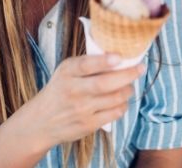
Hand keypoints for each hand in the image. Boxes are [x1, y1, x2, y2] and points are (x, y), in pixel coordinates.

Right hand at [9, 54, 145, 152]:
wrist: (42, 121)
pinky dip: (123, 105)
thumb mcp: (66, 71)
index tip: (119, 57)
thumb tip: (119, 56)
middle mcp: (73, 91)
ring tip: (130, 86)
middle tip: (140, 68)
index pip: (86, 65)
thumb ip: (87, 63)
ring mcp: (81, 109)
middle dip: (128, 75)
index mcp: (67, 72)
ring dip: (128, 90)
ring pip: (114, 98)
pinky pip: (114, 113)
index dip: (104, 61)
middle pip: (105, 84)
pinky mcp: (88, 125)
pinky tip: (121, 101)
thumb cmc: (60, 90)